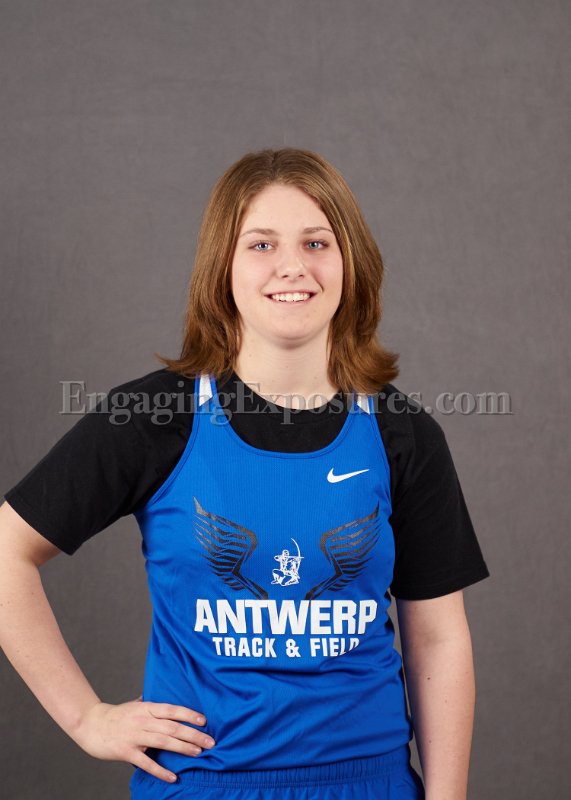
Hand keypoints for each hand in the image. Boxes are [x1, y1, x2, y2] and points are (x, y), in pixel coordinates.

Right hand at [73, 695, 215, 783]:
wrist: (91, 724)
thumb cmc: (116, 715)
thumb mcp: (136, 704)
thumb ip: (151, 704)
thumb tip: (167, 702)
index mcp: (147, 707)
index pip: (172, 709)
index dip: (189, 714)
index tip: (204, 721)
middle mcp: (143, 720)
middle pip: (172, 726)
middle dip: (193, 734)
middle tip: (210, 742)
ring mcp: (135, 736)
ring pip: (163, 741)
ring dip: (183, 748)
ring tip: (198, 753)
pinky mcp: (127, 752)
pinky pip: (147, 762)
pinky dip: (161, 770)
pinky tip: (173, 777)